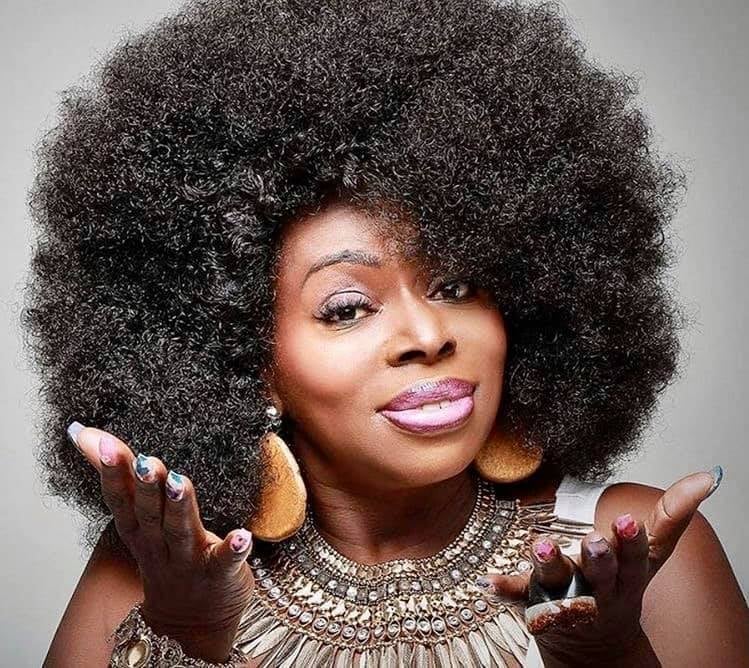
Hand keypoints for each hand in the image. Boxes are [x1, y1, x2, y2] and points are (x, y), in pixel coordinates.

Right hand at [67, 421, 255, 662]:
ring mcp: (189, 561)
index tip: (105, 445)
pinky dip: (234, 549)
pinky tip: (243, 535)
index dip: (112, 474)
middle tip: (145, 461)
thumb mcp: (136, 519)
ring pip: (181, 531)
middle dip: (145, 488)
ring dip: (179, 507)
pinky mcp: (219, 574)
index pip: (121, 500)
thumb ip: (119, 476)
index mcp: (139, 530)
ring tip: (178, 481)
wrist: (193, 623)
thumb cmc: (166, 557)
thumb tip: (81, 432)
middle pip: (149, 515)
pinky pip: (226, 561)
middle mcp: (159, 546)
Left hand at [477, 468, 722, 666]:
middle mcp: (599, 589)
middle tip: (593, 543)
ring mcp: (567, 599)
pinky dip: (506, 590)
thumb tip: (706, 475)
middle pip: (599, 574)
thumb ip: (674, 514)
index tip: (629, 521)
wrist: (598, 639)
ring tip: (542, 548)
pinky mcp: (536, 605)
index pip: (635, 556)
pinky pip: (520, 598)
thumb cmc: (625, 581)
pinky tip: (489, 581)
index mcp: (628, 573)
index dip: (632, 541)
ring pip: (558, 585)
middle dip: (598, 559)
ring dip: (550, 567)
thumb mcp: (653, 552)